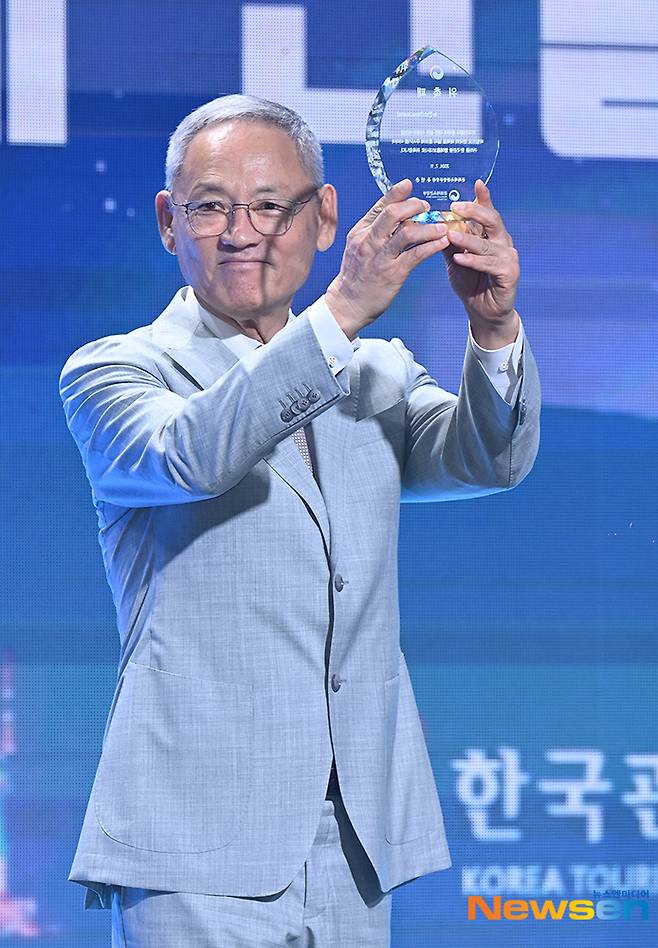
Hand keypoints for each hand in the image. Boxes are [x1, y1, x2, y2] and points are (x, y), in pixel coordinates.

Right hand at [325, 179, 449, 337]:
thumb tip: (391, 214)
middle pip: (393, 213)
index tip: (409, 185)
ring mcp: (381, 257)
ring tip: (441, 226)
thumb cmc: (356, 277)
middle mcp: (369, 241)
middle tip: (427, 207)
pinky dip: (432, 245)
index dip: (396, 193)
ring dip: (428, 226)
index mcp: (361, 232)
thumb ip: (372, 231)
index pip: (380, 206)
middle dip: (414, 206)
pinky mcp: (393, 273)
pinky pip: (416, 254)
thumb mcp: (358, 248)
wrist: (347, 304)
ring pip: (408, 232)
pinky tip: (442, 242)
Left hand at [442, 179, 519, 345]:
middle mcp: (502, 242)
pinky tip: (459, 259)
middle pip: (492, 220)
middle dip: (475, 212)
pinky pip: (489, 264)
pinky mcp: (509, 274)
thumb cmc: (472, 284)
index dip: (483, 198)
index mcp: (491, 236)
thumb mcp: (456, 260)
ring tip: (450, 236)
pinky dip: (473, 261)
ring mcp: (508, 258)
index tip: (476, 183)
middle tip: (457, 207)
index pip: (487, 212)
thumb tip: (434, 224)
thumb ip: (449, 243)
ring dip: (467, 240)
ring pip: (487, 244)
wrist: (484, 313)